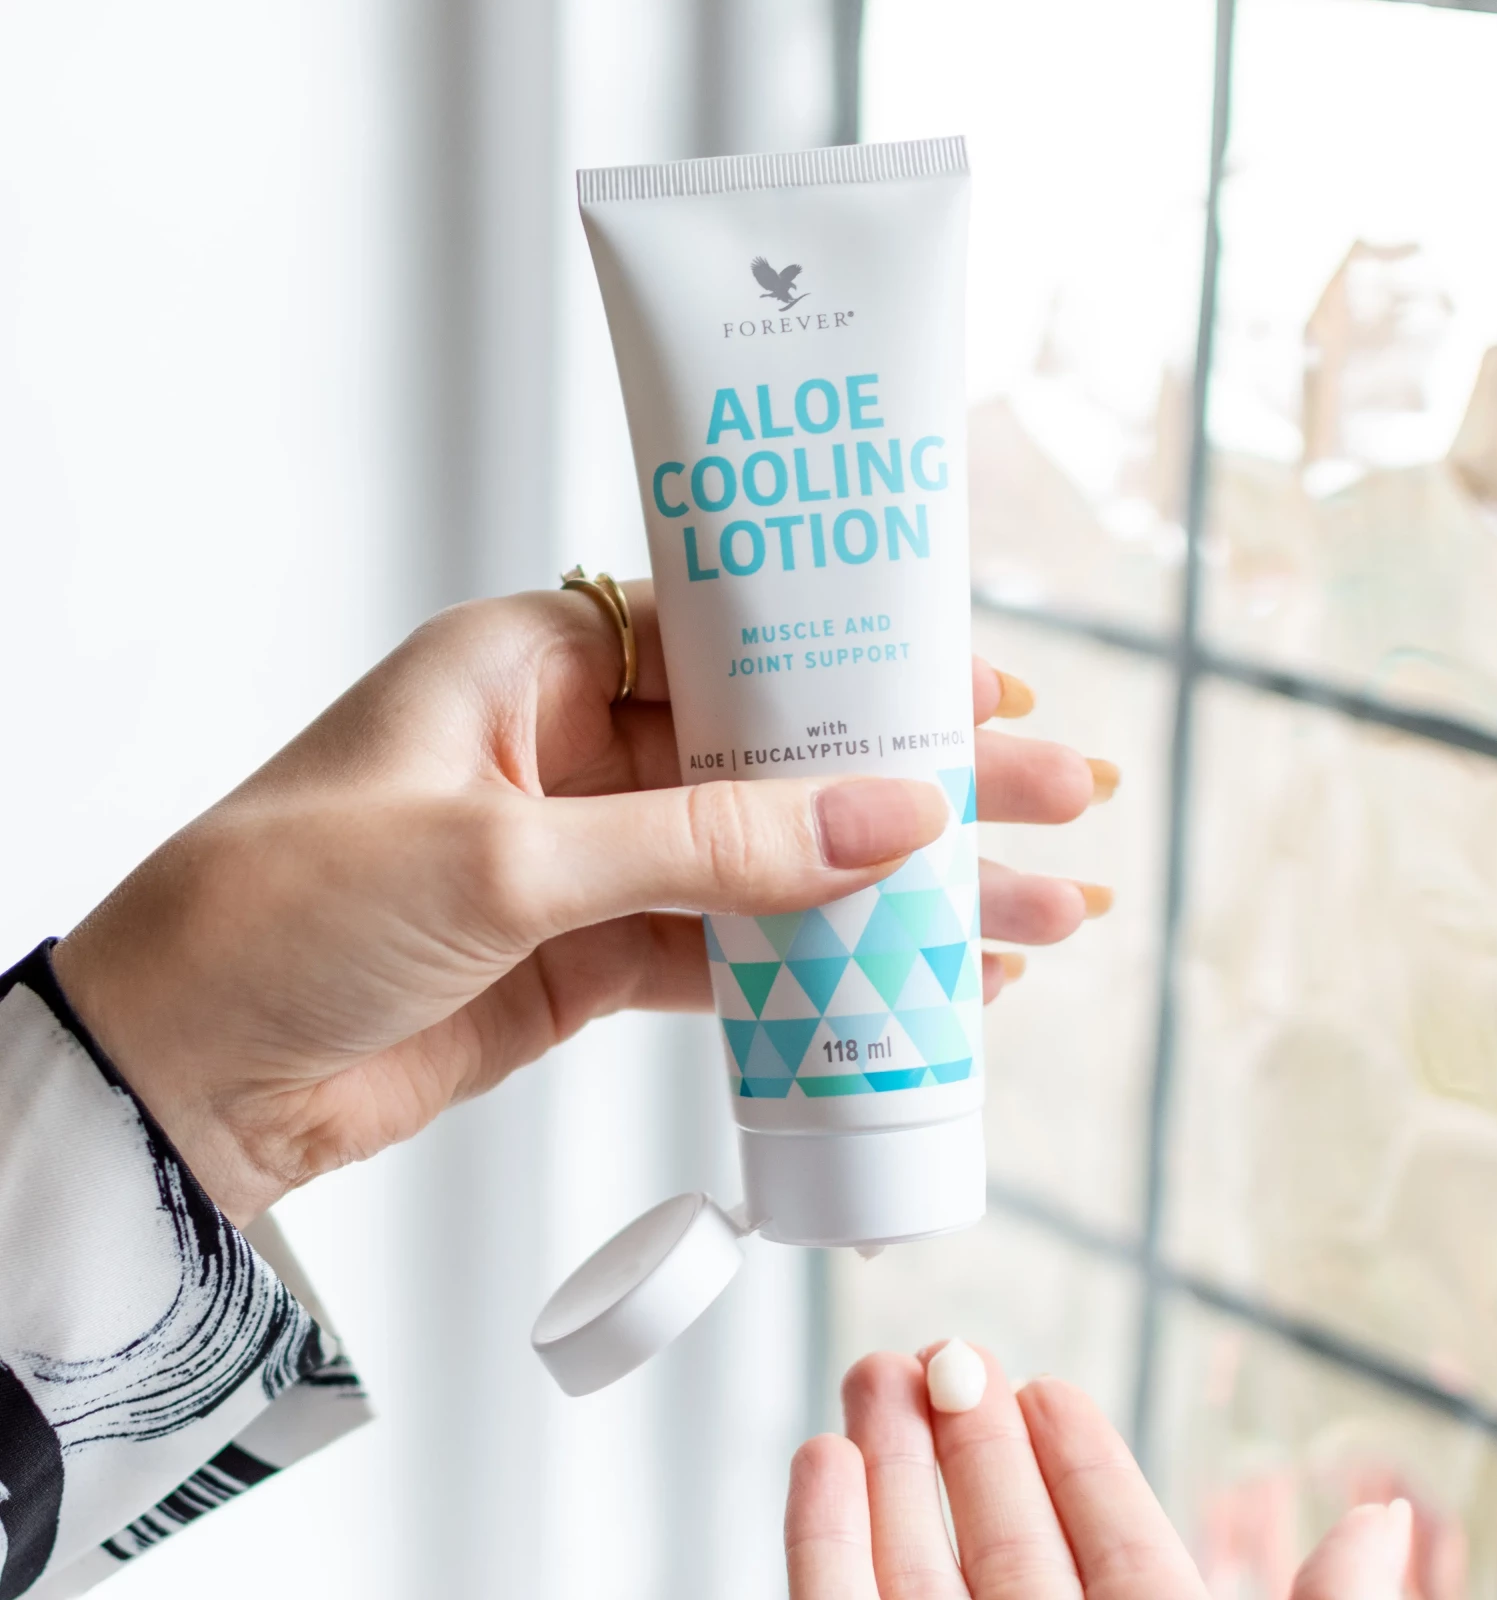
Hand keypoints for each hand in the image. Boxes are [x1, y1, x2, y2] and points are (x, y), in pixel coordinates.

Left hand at [53, 585, 1104, 1224]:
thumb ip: (709, 844)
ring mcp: (593, 856)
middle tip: (1062, 802)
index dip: (872, 663)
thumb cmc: (286, 912)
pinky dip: (824, 971)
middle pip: (785, 754)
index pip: (743, 637)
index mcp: (539, 659)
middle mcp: (577, 744)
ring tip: (1034, 918)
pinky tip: (921, 981)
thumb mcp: (508, 859)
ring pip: (778, 864)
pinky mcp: (592, 956)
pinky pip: (735, 953)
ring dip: (898, 894)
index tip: (992, 688)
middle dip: (925, 783)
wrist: (178, 1076)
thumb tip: (894, 817)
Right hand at [786, 1343, 1413, 1599]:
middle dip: (964, 1434)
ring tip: (871, 1373)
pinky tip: (823, 1461)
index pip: (1113, 1550)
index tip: (1044, 1383)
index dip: (1078, 1460)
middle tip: (941, 1350)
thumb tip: (1385, 1526)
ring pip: (912, 1565)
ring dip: (885, 1464)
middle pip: (999, 1541)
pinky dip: (823, 1540)